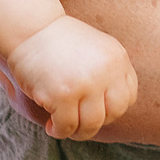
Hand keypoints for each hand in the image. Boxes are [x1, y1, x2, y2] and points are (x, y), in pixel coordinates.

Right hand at [5, 14, 136, 139]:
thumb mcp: (96, 50)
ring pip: (91, 125)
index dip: (112, 109)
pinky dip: (59, 131)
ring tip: (64, 126)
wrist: (30, 28)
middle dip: (97, 123)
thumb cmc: (60, 42)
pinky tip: (51, 125)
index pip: (128, 98)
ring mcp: (85, 84)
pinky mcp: (62, 95)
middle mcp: (106, 72)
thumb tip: (112, 111)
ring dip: (78, 132)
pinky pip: (67, 126)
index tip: (95, 109)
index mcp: (117, 59)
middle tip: (81, 122)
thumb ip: (109, 73)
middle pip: (114, 114)